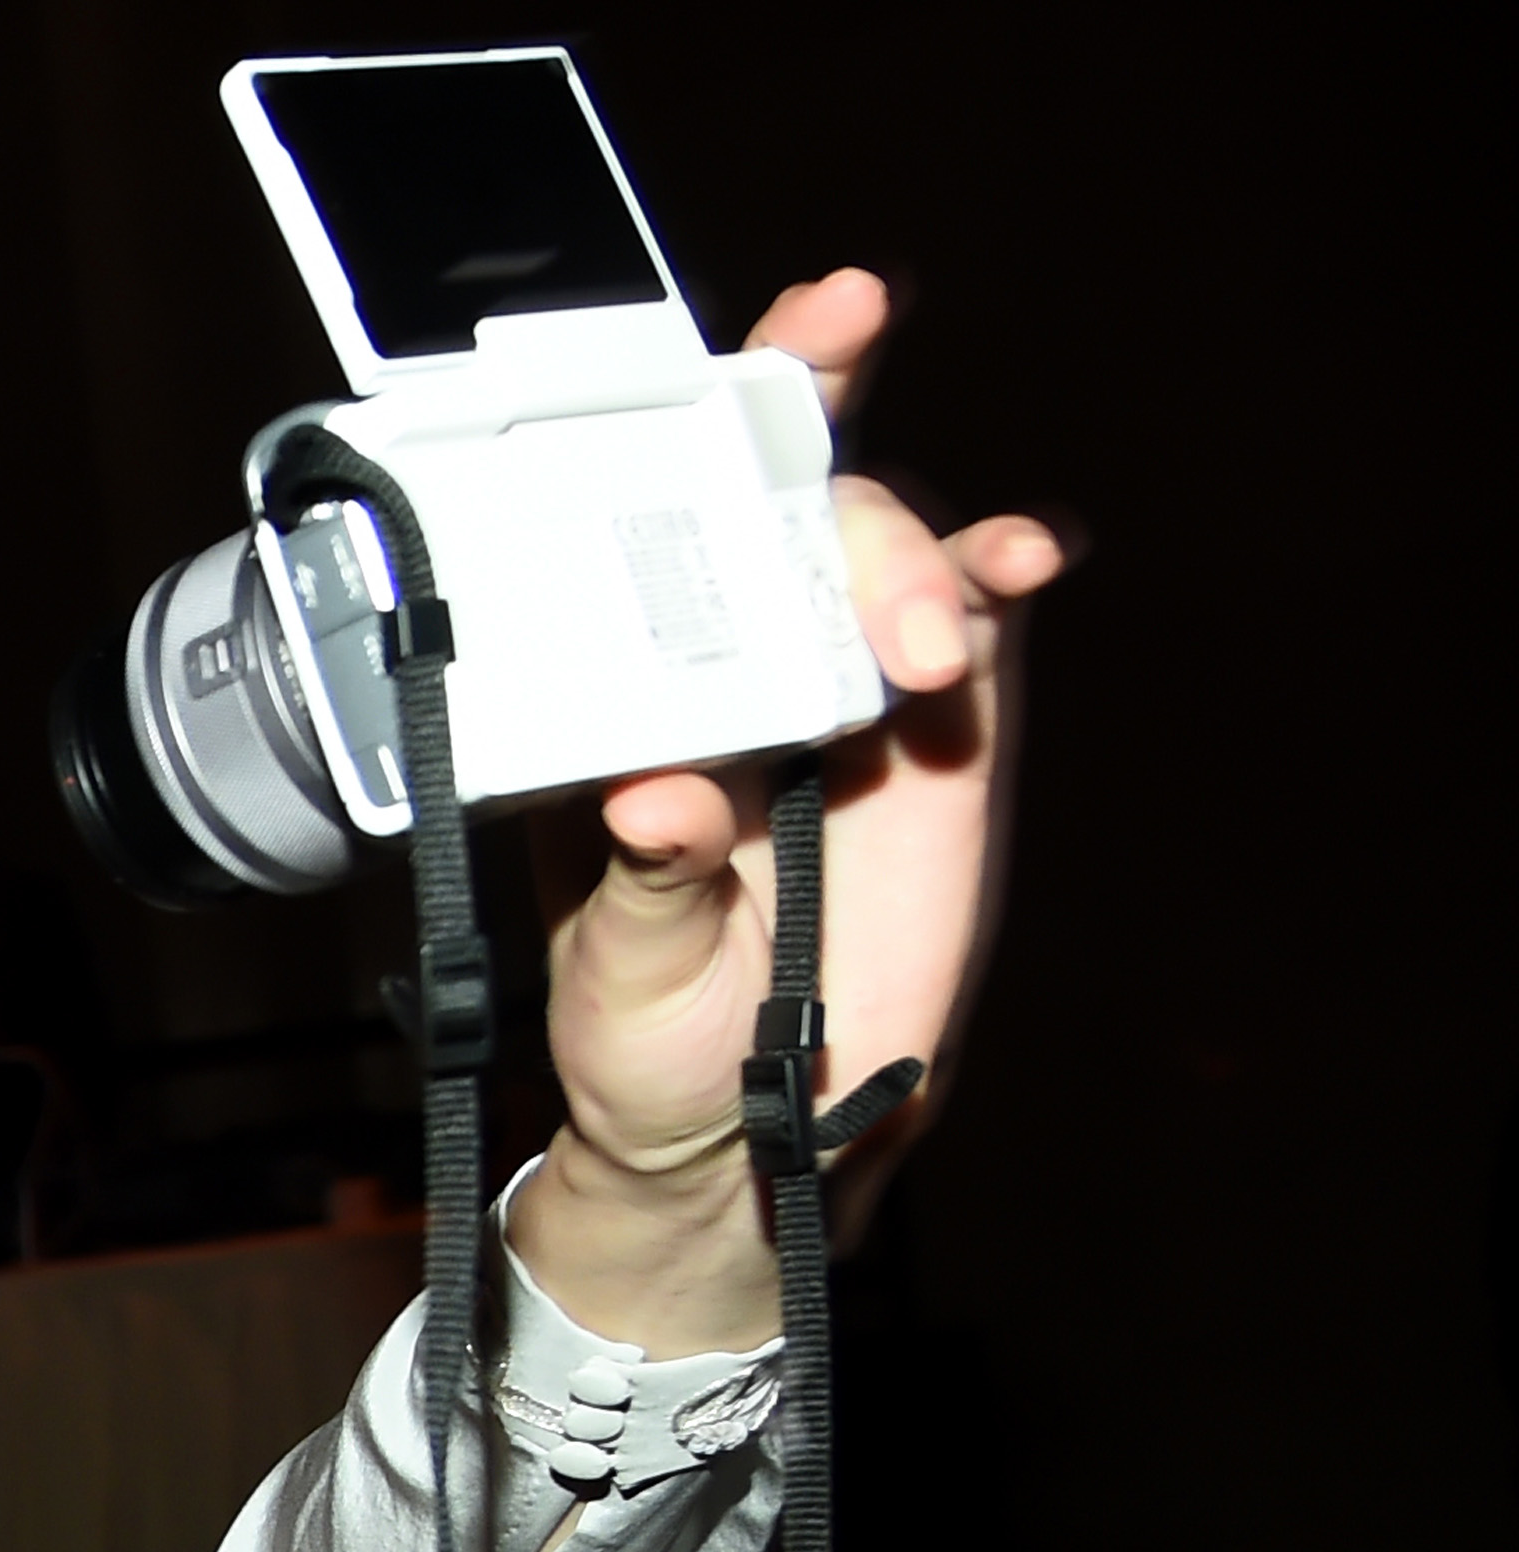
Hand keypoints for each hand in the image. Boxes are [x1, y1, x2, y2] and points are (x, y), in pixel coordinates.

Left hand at [512, 267, 1071, 1356]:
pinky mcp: (928, 736)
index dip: (733, 402)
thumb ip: (646, 883)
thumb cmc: (648, 1044)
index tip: (817, 328)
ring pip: (880, 554)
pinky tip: (1021, 562)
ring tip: (930, 648)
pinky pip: (968, 623)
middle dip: (846, 500)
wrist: (746, 1135)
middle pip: (790, 510)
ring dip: (920, 561)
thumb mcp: (622, 974)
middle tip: (882, 600)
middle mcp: (721, 661)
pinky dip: (994, 576)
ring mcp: (830, 685)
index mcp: (619, 689)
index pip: (659, 513)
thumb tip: (667, 799)